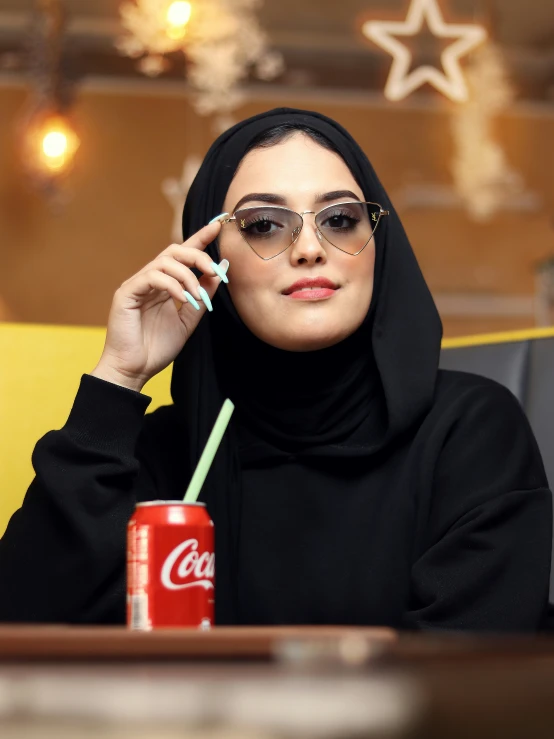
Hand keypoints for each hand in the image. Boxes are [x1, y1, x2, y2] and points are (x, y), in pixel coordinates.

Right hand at [91, 219, 228, 391]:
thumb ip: (202, 295)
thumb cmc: (157, 348)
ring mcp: (137, 284)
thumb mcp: (188, 319)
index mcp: (165, 285)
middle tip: (216, 271)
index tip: (219, 224)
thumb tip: (220, 270)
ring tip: (196, 297)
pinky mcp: (126, 293)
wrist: (134, 370)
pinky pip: (152, 277)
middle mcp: (150, 280)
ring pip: (165, 261)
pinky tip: (181, 299)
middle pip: (175, 251)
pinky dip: (171, 285)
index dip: (200, 237)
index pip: (184, 254)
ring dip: (188, 276)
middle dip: (199, 256)